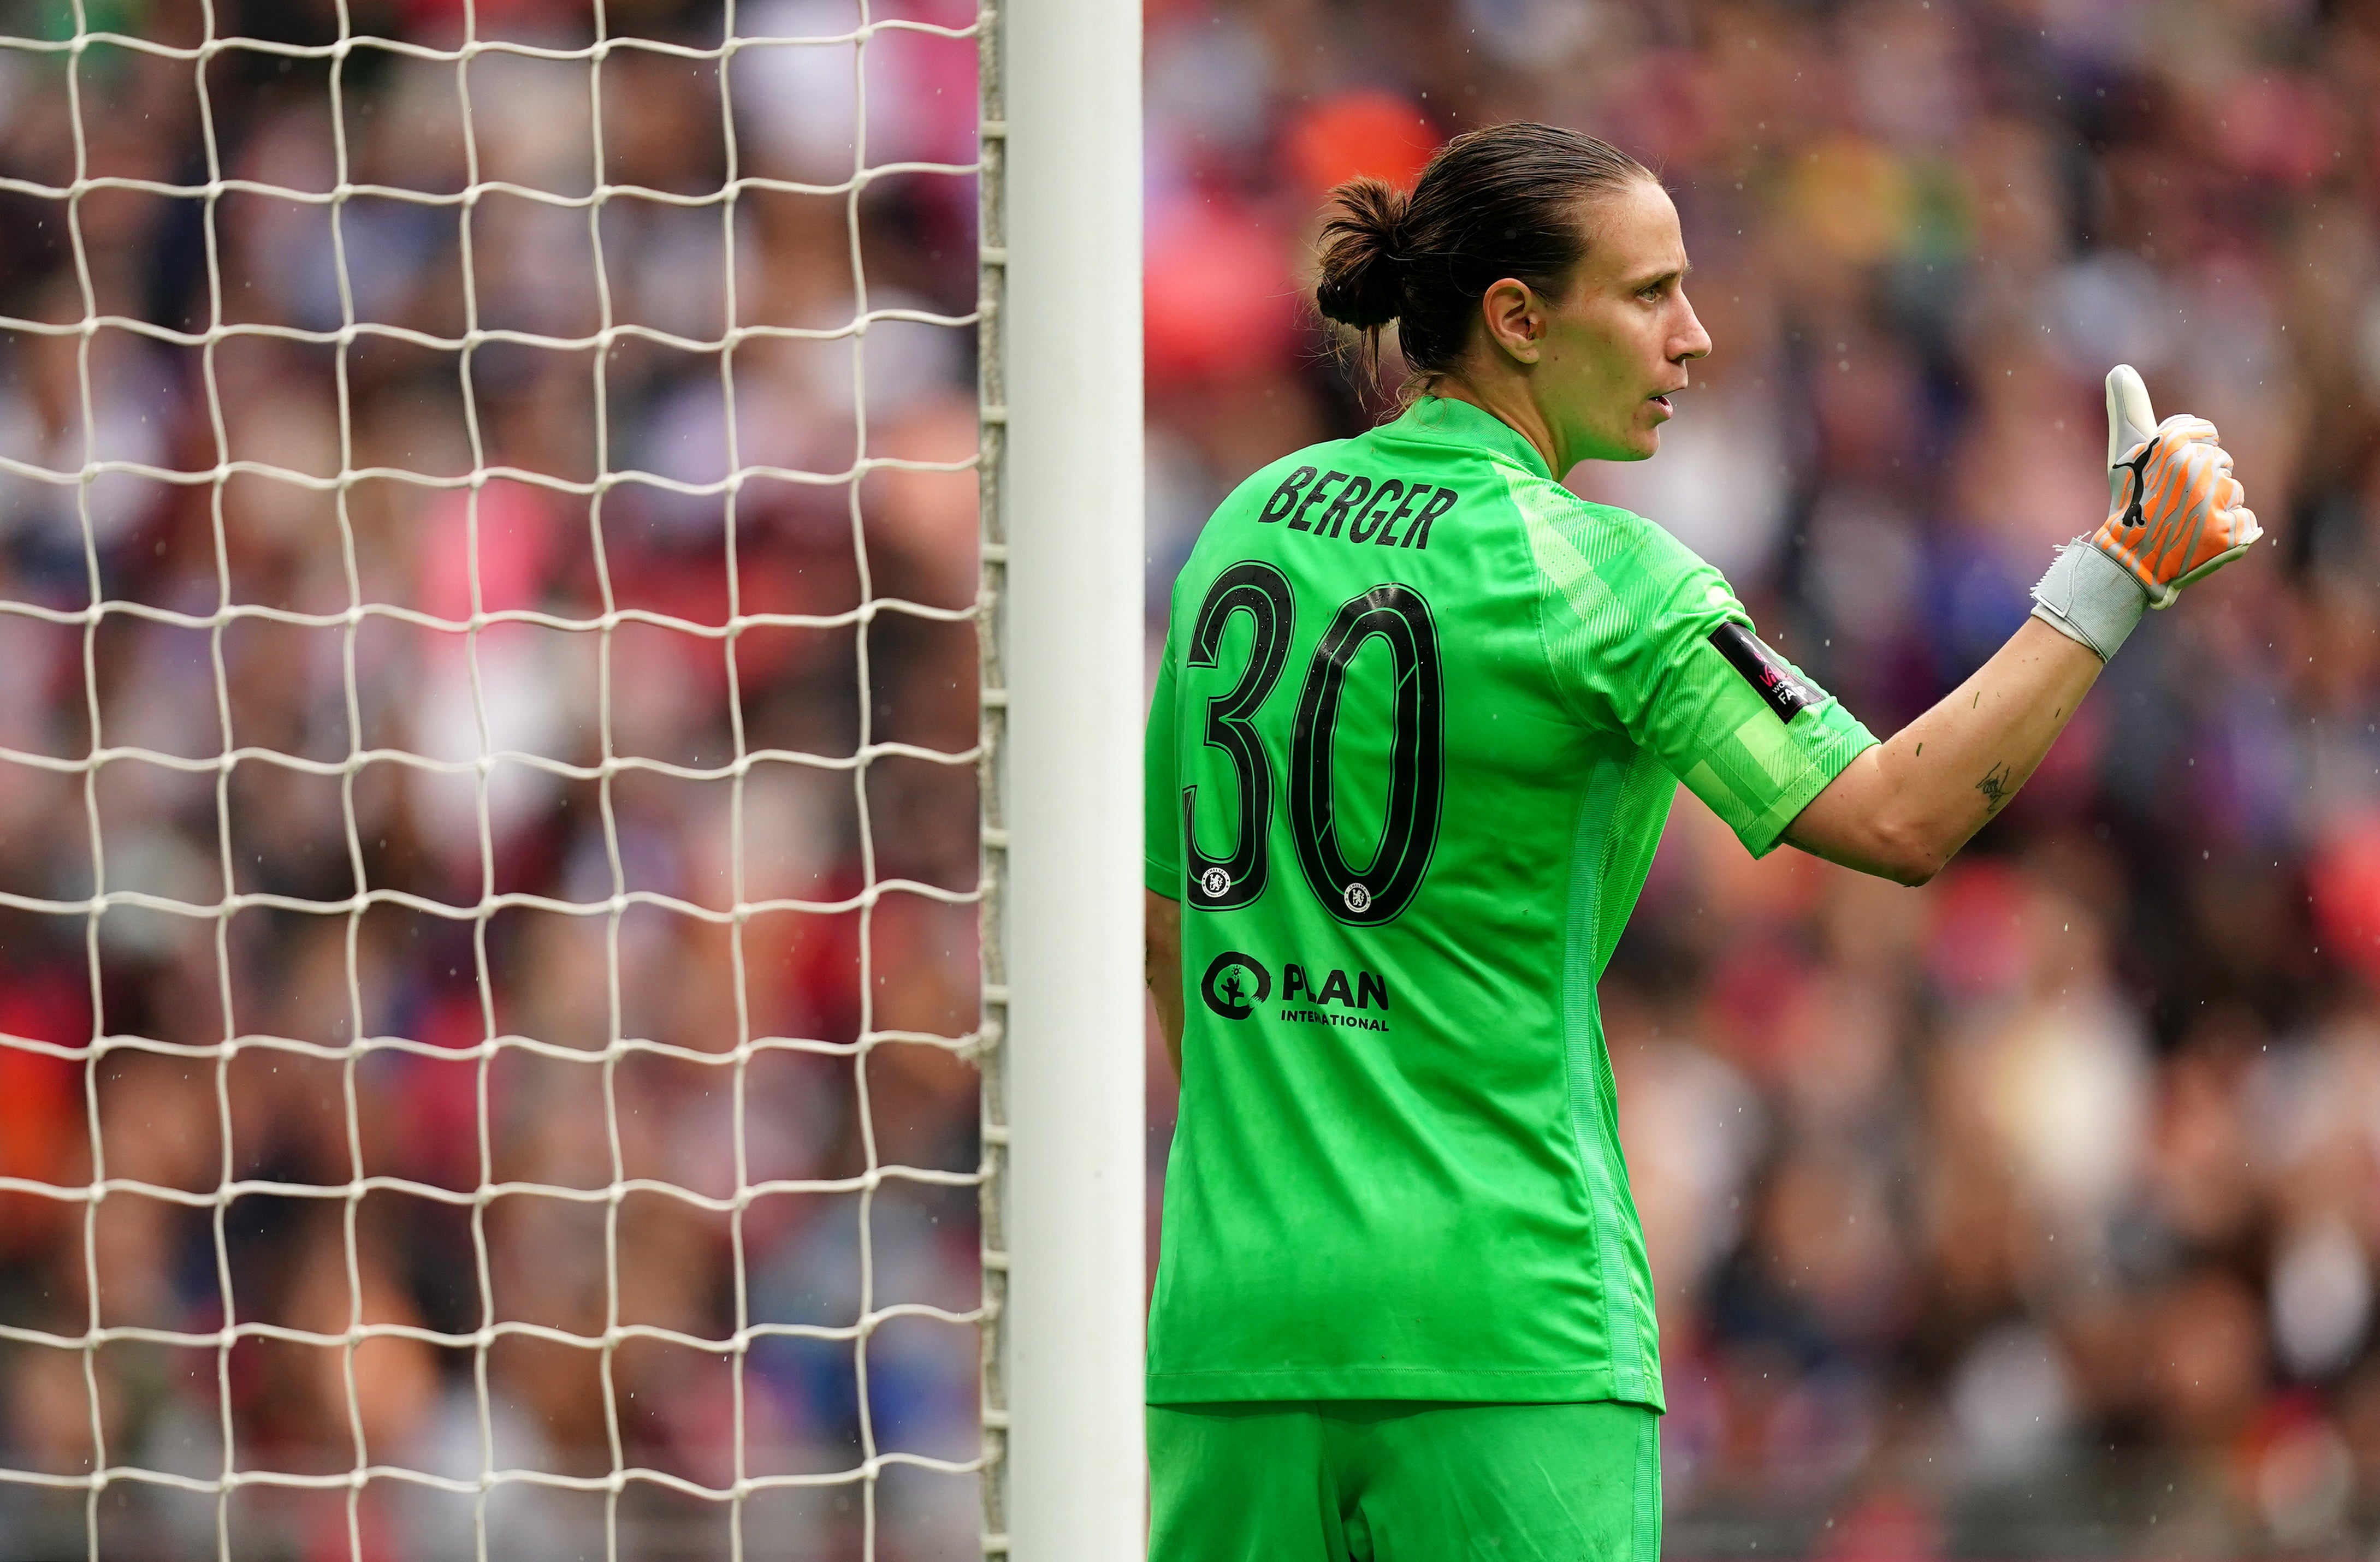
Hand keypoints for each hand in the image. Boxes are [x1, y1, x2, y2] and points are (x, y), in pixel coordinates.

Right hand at [2090, 364, 2261, 608]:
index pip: (2204, 434)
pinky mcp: (2229, 533)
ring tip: (2185, 524)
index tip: (2165, 477)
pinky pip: (2246, 522)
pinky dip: (2230, 534)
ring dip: (2215, 508)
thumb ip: (2130, 407)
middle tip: (2170, 504)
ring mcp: (2214, 501)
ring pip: (2234, 493)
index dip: (2185, 456)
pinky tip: (2202, 540)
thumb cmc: (2126, 504)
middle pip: (2221, 464)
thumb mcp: (2125, 453)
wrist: (2125, 562)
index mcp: (2174, 443)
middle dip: (2201, 484)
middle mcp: (2197, 467)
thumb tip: (2120, 367)